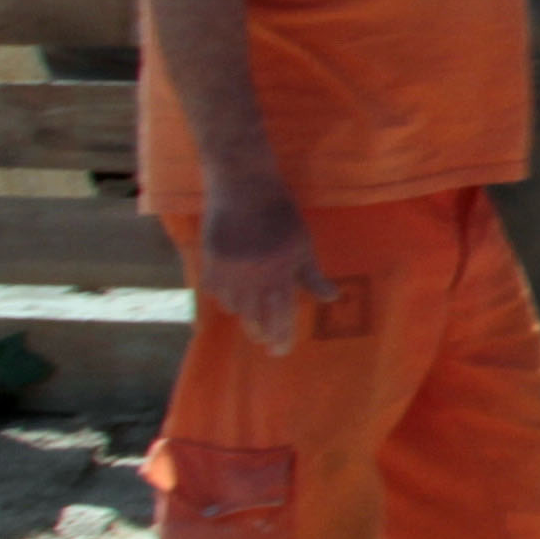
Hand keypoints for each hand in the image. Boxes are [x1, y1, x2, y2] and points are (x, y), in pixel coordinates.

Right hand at [195, 181, 324, 355]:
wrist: (244, 187)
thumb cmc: (281, 215)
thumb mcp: (303, 244)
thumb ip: (313, 275)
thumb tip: (331, 299)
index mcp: (278, 270)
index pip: (279, 314)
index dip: (281, 335)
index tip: (281, 351)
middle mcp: (250, 274)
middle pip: (253, 316)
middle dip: (262, 332)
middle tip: (268, 342)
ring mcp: (226, 268)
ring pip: (232, 306)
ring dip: (244, 314)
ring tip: (254, 319)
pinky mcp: (208, 260)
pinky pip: (213, 291)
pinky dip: (224, 297)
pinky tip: (233, 297)